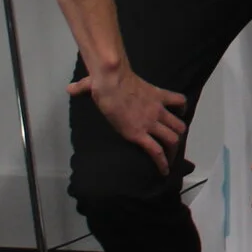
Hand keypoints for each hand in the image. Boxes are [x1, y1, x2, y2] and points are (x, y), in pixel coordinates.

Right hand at [68, 66, 187, 175]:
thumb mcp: (108, 81)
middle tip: (173, 143)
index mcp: (156, 96)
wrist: (111, 83)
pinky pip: (157, 151)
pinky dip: (162, 162)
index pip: (179, 101)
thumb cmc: (108, 80)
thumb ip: (89, 85)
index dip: (181, 110)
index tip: (178, 114)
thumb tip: (70, 88)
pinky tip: (163, 171)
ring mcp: (151, 123)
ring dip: (173, 150)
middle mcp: (158, 110)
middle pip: (179, 125)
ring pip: (173, 139)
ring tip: (170, 160)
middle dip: (179, 135)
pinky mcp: (140, 134)